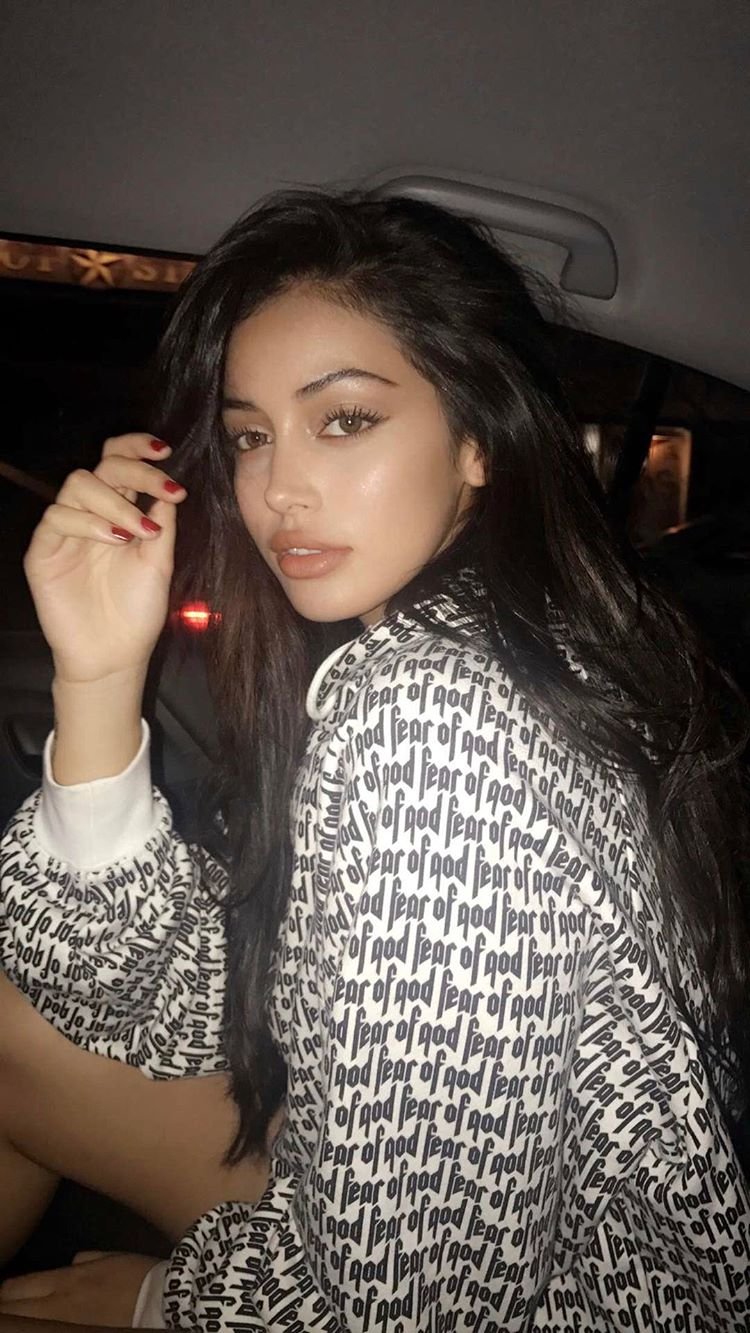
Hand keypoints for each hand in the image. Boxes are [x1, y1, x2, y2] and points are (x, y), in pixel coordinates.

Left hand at [0, 1251, 157, 1326]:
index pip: (20, 1287)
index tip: (1, 1294)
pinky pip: (48, 1331)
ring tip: (14, 1319)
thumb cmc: (140, 1276)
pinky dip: (39, 1327)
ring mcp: (67, 1325)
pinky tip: (37, 1326)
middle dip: (4, 1309)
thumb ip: (88, 1259)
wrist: (163, 1303)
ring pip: (28, 1324)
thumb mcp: (112, 1258)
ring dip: (20, 1319)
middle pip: (15, 1310)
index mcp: (67, 1280)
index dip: (5, 1293)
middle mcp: (60, 1304)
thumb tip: (72, 1262)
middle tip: (2, 1310)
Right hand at [24, 434, 187, 683]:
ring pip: (78, 486)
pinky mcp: (43, 553)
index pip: (117, 464)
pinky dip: (89, 522)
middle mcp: (90, 517)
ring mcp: (64, 533)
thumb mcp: (159, 563)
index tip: (166, 451)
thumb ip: (161, 523)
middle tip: (164, 490)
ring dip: (115, 501)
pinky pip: (56, 518)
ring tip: (140, 531)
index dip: (136, 448)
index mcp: (118, 513)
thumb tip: (167, 486)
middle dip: (135, 471)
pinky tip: (114, 540)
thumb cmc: (137, 612)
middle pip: (100, 466)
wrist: (115, 656)